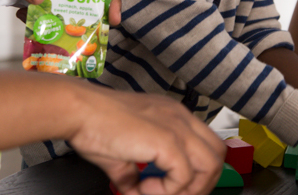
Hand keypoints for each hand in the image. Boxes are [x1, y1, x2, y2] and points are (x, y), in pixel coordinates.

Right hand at [69, 87, 224, 194]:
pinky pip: (184, 176)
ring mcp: (177, 127)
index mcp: (174, 115)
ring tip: (156, 192)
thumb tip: (133, 190)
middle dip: (201, 184)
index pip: (206, 145)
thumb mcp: (121, 152)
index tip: (176, 188)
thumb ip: (133, 173)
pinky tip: (143, 188)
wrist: (79, 110)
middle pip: (217, 155)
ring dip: (188, 189)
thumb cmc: (93, 123)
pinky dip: (167, 190)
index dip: (198, 172)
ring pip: (211, 165)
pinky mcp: (168, 141)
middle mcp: (181, 118)